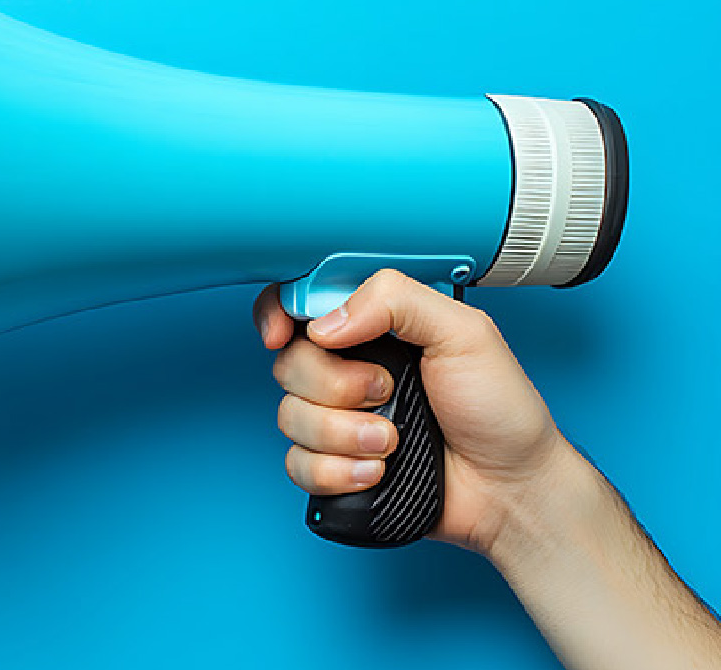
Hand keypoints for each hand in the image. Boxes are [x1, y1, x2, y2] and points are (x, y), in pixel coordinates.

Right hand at [253, 269, 574, 554]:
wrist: (510, 490)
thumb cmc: (500, 411)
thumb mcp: (465, 334)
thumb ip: (398, 300)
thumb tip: (327, 322)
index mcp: (375, 327)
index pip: (300, 304)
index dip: (279, 316)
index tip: (283, 334)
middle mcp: (350, 370)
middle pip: (289, 363)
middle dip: (334, 386)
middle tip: (384, 392)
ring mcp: (340, 421)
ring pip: (290, 417)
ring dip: (342, 434)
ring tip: (390, 442)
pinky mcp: (336, 466)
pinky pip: (298, 465)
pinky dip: (336, 472)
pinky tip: (375, 471)